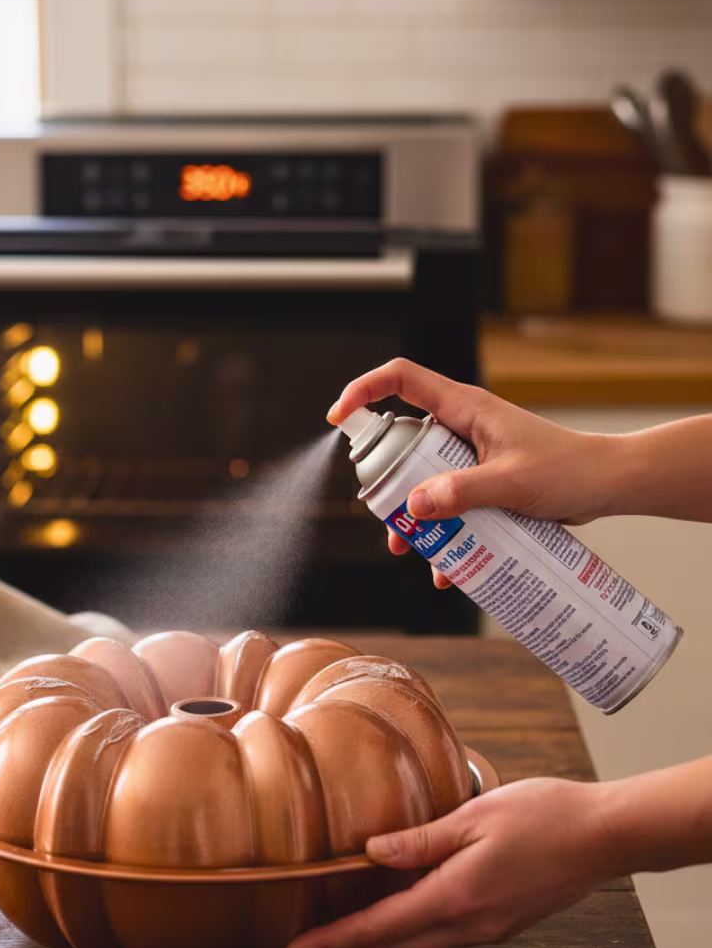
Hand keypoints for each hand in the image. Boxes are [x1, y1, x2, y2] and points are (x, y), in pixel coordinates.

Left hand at [286, 778, 615, 947]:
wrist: (604, 835)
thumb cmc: (542, 815)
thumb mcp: (473, 816)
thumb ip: (419, 840)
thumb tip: (370, 852)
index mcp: (456, 897)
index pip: (380, 928)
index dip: (335, 942)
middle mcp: (469, 924)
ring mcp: (487, 928)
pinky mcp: (499, 922)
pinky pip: (439, 939)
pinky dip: (404, 942)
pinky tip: (391, 933)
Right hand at [327, 359, 614, 587]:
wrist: (609, 485)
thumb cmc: (570, 469)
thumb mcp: (511, 482)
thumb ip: (461, 492)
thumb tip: (413, 507)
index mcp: (464, 408)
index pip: (401, 379)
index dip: (364, 390)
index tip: (338, 419)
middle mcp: (460, 427)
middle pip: (403, 442)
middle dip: (387, 481)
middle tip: (384, 514)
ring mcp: (469, 455)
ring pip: (422, 480)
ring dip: (414, 516)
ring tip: (412, 550)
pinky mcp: (481, 481)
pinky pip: (448, 504)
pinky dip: (444, 534)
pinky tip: (450, 567)